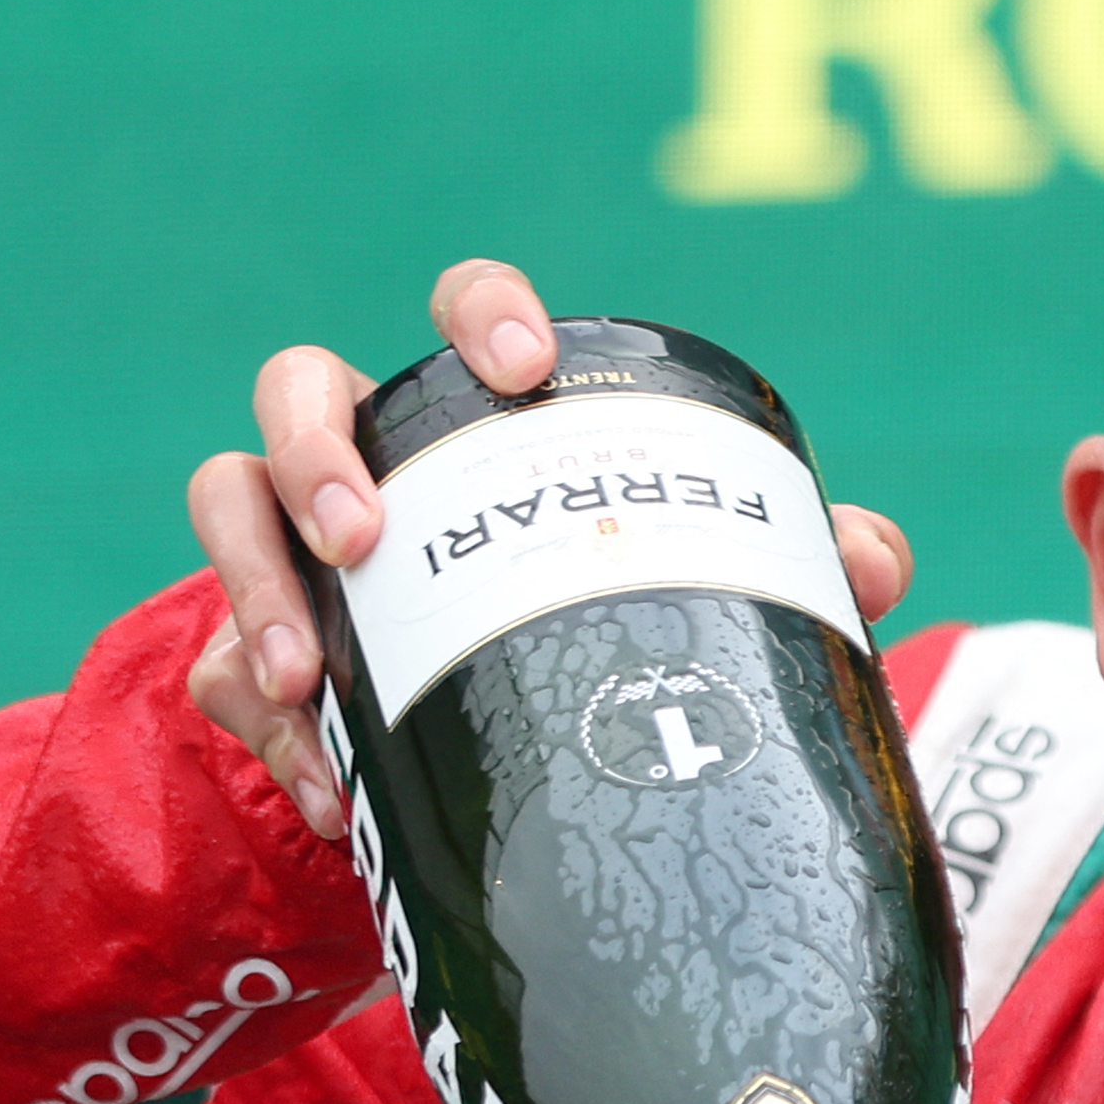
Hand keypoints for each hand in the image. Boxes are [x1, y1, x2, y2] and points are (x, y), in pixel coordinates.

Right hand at [182, 258, 919, 836]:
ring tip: (305, 673)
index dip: (483, 314)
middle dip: (316, 448)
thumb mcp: (669, 599)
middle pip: (298, 387)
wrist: (471, 777)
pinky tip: (328, 789)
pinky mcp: (242, 655)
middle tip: (366, 534)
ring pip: (226, 504)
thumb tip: (877, 561)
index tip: (525, 365)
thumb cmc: (576, 635)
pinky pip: (225, 673)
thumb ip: (774, 569)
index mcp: (476, 422)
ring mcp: (288, 550)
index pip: (465, 318)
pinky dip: (273, 732)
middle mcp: (367, 460)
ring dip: (256, 581)